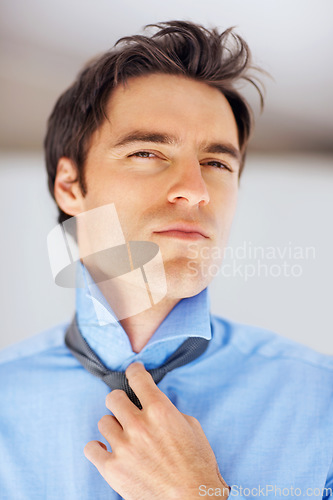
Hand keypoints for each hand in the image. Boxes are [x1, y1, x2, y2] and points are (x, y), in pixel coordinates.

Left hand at [84, 362, 228, 498]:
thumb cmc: (198, 466)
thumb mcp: (192, 427)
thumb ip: (169, 411)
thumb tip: (155, 406)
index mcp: (160, 410)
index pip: (137, 378)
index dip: (134, 371)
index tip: (133, 372)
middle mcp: (139, 424)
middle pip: (113, 397)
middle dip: (120, 402)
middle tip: (126, 410)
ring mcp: (124, 446)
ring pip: (103, 421)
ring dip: (113, 427)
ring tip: (123, 437)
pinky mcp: (112, 468)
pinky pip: (91, 448)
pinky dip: (98, 448)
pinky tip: (107, 450)